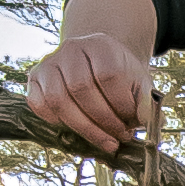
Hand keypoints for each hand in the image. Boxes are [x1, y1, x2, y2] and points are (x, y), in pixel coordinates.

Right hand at [27, 33, 152, 153]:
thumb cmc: (120, 77)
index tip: (133, 122)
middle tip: (120, 137)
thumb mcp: (139, 83)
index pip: (109, 75)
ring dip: (83, 127)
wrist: (95, 63)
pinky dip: (57, 122)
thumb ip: (146, 101)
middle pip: (81, 89)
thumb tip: (150, 122)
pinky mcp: (34, 79)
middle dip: (103, 120)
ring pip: (58, 100)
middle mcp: (71, 49)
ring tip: (105, 140)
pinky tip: (77, 130)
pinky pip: (39, 104)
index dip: (121, 104)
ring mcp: (49, 63)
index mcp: (101, 45)